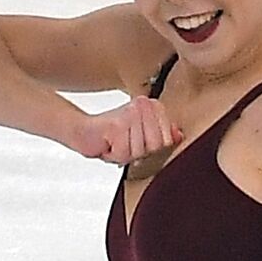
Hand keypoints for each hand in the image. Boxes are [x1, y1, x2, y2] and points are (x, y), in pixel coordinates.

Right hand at [68, 96, 183, 170]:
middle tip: (125, 144)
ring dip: (124, 154)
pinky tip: (108, 143)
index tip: (137, 141)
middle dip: (138, 153)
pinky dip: (114, 154)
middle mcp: (143, 106)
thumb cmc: (111, 133)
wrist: (82, 131)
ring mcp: (130, 114)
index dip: (151, 148)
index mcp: (153, 106)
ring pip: (140, 152)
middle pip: (155, 146)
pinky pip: (124, 153)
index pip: (168, 139)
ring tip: (116, 143)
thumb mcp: (141, 135)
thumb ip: (163, 134)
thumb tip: (179, 136)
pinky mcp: (117, 125)